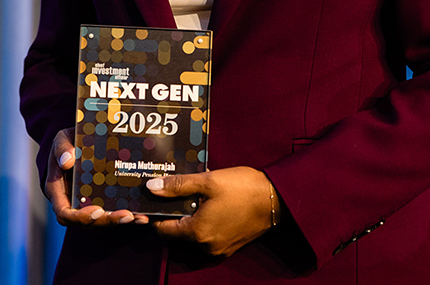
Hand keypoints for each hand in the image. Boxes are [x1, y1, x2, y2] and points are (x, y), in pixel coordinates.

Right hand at [44, 129, 149, 226]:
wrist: (83, 140)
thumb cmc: (69, 141)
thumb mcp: (62, 139)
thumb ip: (61, 148)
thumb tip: (66, 161)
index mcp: (58, 192)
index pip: (64, 214)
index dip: (79, 217)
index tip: (96, 210)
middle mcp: (72, 203)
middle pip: (87, 222)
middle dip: (107, 220)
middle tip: (126, 215)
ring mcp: (87, 204)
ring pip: (102, 220)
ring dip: (119, 221)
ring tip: (137, 216)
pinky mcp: (102, 202)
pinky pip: (113, 213)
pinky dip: (128, 216)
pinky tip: (142, 216)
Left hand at [148, 166, 275, 256]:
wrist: (278, 199)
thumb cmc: (243, 188)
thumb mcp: (208, 181)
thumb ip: (177, 185)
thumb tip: (151, 188)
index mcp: (198, 233)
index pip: (163, 230)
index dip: (155, 214)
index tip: (153, 198)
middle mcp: (206, 247)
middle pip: (177, 232)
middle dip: (173, 213)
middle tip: (173, 191)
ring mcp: (219, 249)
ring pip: (192, 234)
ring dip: (189, 216)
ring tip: (192, 193)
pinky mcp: (229, 246)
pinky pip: (206, 236)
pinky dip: (202, 222)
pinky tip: (207, 203)